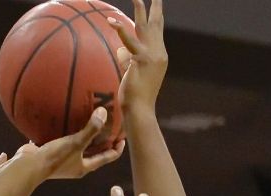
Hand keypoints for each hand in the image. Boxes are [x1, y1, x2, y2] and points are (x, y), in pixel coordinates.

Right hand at [14, 107, 124, 179]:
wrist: (28, 166)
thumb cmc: (54, 158)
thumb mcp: (76, 143)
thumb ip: (91, 129)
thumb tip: (104, 112)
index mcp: (84, 167)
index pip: (107, 158)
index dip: (117, 149)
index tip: (123, 137)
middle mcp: (75, 165)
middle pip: (94, 152)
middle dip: (103, 141)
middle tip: (111, 127)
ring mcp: (63, 160)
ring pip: (78, 146)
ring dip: (85, 136)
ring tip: (90, 121)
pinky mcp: (51, 153)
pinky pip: (62, 140)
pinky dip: (66, 131)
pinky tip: (65, 119)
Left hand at [112, 0, 167, 114]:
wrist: (140, 110)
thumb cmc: (135, 96)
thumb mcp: (132, 74)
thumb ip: (129, 60)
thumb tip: (120, 50)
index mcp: (158, 56)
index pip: (157, 32)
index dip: (156, 17)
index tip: (156, 5)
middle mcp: (159, 53)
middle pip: (156, 24)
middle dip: (155, 7)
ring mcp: (152, 56)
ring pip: (145, 27)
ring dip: (140, 9)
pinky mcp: (142, 60)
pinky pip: (129, 42)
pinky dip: (120, 31)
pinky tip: (112, 22)